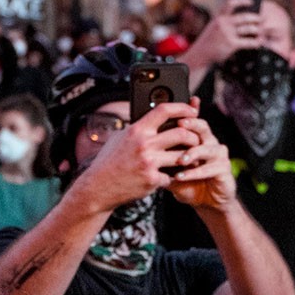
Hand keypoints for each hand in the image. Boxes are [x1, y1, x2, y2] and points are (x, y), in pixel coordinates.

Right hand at [68, 102, 199, 212]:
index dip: (182, 108)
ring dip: (190, 158)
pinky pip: (172, 176)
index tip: (192, 111)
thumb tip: (152, 117)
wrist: (98, 187)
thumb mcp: (120, 137)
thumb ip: (137, 128)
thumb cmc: (109, 161)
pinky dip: (173, 177)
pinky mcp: (152, 180)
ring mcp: (149, 163)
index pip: (164, 110)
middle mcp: (144, 144)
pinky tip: (172, 176)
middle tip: (196, 140)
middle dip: (193, 137)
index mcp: (137, 130)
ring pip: (182, 156)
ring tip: (190, 159)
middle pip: (181, 133)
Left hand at [166, 115, 236, 212]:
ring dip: (193, 153)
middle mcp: (209, 142)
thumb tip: (140, 150)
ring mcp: (218, 155)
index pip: (192, 120)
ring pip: (208, 148)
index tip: (177, 109)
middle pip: (203, 127)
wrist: (204, 200)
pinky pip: (211, 168)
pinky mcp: (224, 169)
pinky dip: (195, 172)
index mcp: (196, 138)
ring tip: (180, 160)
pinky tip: (182, 176)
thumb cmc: (186, 182)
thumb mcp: (169, 169)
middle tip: (180, 126)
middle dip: (192, 125)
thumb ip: (161, 158)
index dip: (187, 110)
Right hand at [186, 5, 263, 73]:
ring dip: (258, 30)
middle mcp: (223, 23)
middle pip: (245, 17)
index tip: (251, 1)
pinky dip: (256, 42)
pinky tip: (258, 43)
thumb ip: (225, 21)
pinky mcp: (231, 44)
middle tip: (262, 19)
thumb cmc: (210, 41)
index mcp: (219, 17)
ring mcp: (227, 33)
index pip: (231, 3)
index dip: (242, 0)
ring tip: (262, 31)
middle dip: (256, 17)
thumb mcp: (214, 27)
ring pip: (249, 28)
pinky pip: (248, 42)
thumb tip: (245, 18)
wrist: (200, 54)